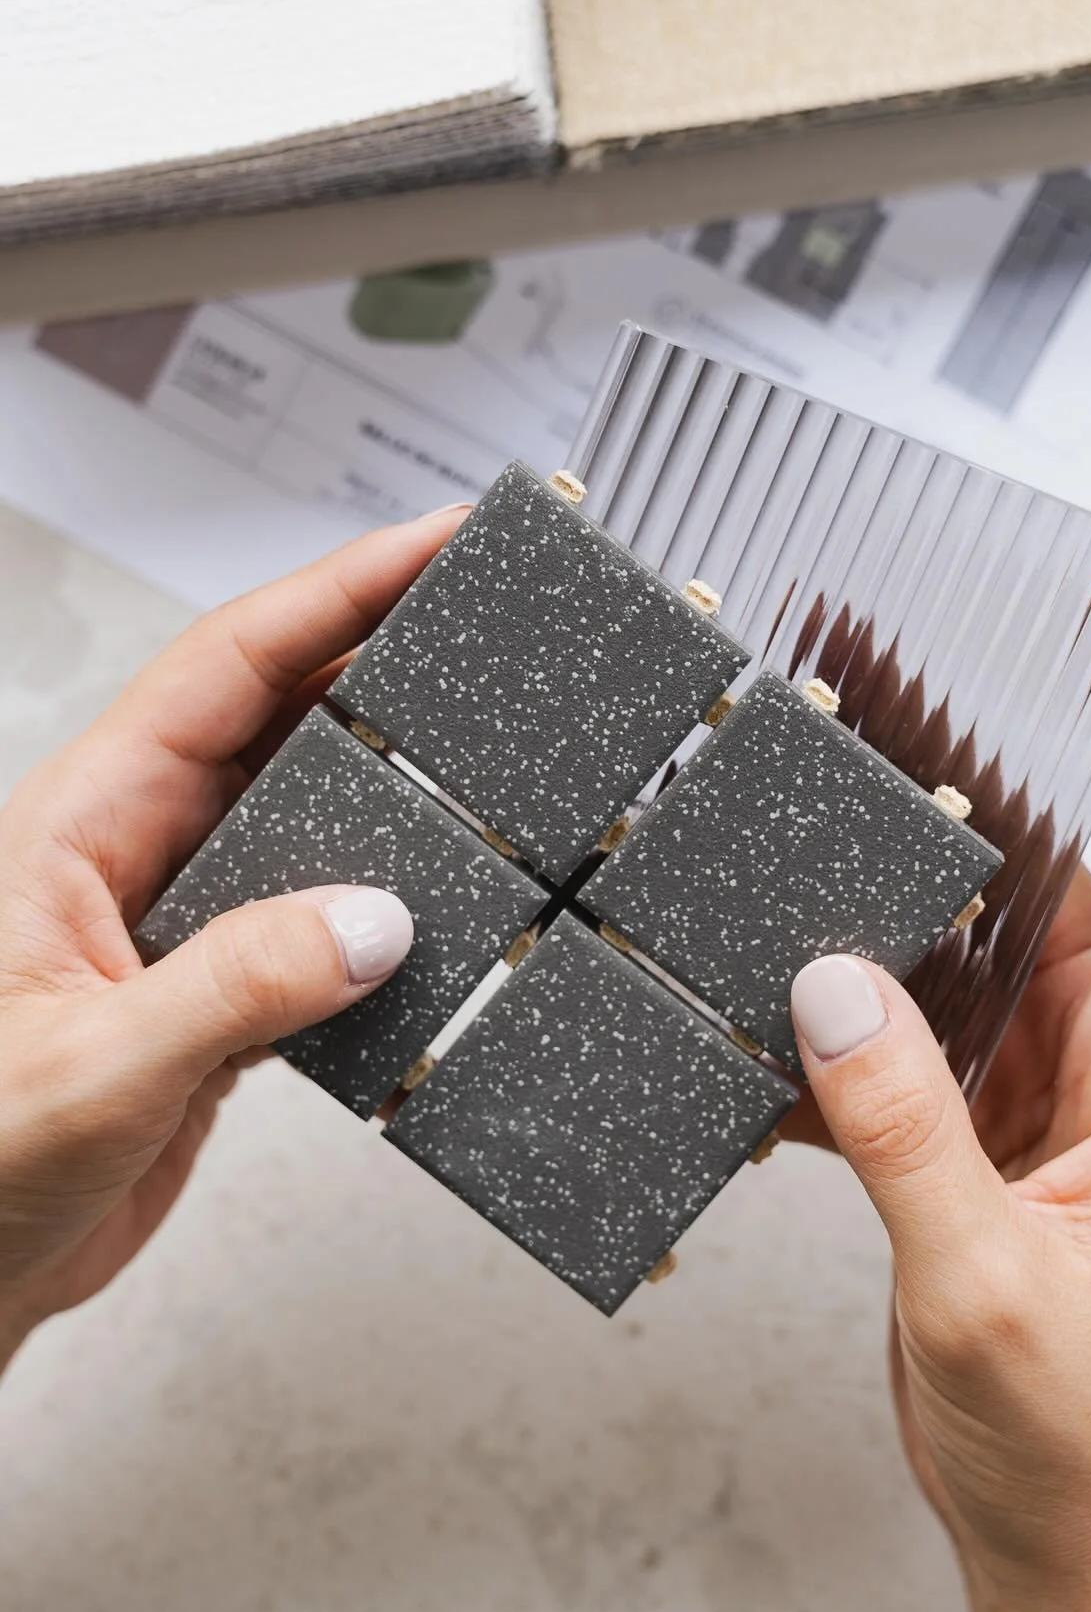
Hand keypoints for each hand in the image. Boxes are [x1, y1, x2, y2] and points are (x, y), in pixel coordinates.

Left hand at [0, 505, 469, 1368]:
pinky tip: (442, 889)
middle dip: (381, 646)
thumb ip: (235, 988)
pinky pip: (326, 908)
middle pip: (280, 711)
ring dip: (394, 770)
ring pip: (312, 807)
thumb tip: (372, 922)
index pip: (226, 669)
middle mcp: (141, 851)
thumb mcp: (94, 1068)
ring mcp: (189, 917)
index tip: (430, 543)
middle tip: (483, 607)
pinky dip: (393, 892)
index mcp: (84, 824)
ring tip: (484, 729)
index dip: (333, 592)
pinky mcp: (225, 988)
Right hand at [789, 604, 1090, 1611]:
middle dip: (981, 769)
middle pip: (1051, 875)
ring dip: (894, 883)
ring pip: (965, 947)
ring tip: (821, 787)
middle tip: (897, 668)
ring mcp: (1041, 1094)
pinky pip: (905, 1037)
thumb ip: (909, 1131)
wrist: (1066, 1544)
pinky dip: (842, 1012)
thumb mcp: (993, 1282)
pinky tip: (773, 983)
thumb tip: (834, 990)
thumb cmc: (1088, 1438)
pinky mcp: (973, 1138)